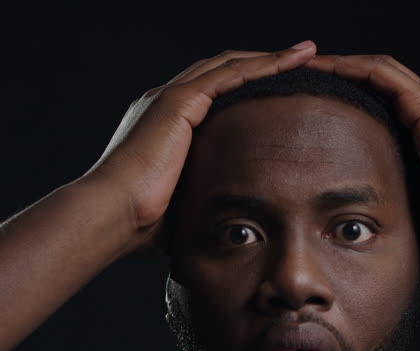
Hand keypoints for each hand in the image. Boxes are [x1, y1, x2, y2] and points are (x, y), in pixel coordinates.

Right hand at [85, 42, 317, 250]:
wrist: (112, 215)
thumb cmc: (137, 224)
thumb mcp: (178, 209)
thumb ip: (197, 206)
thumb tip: (213, 229)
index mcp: (166, 127)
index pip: (215, 97)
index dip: (249, 90)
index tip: (282, 92)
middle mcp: (167, 104)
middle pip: (225, 73)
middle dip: (265, 65)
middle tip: (303, 61)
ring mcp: (171, 98)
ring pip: (231, 65)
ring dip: (271, 58)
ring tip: (307, 52)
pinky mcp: (178, 101)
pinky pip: (230, 73)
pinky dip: (263, 64)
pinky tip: (292, 61)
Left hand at [303, 54, 419, 270]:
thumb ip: (415, 240)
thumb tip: (402, 265)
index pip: (389, 108)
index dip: (358, 102)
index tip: (324, 107)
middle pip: (380, 82)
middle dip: (344, 75)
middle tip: (308, 77)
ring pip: (378, 71)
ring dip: (343, 65)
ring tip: (310, 65)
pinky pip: (382, 74)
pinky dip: (352, 67)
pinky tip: (327, 67)